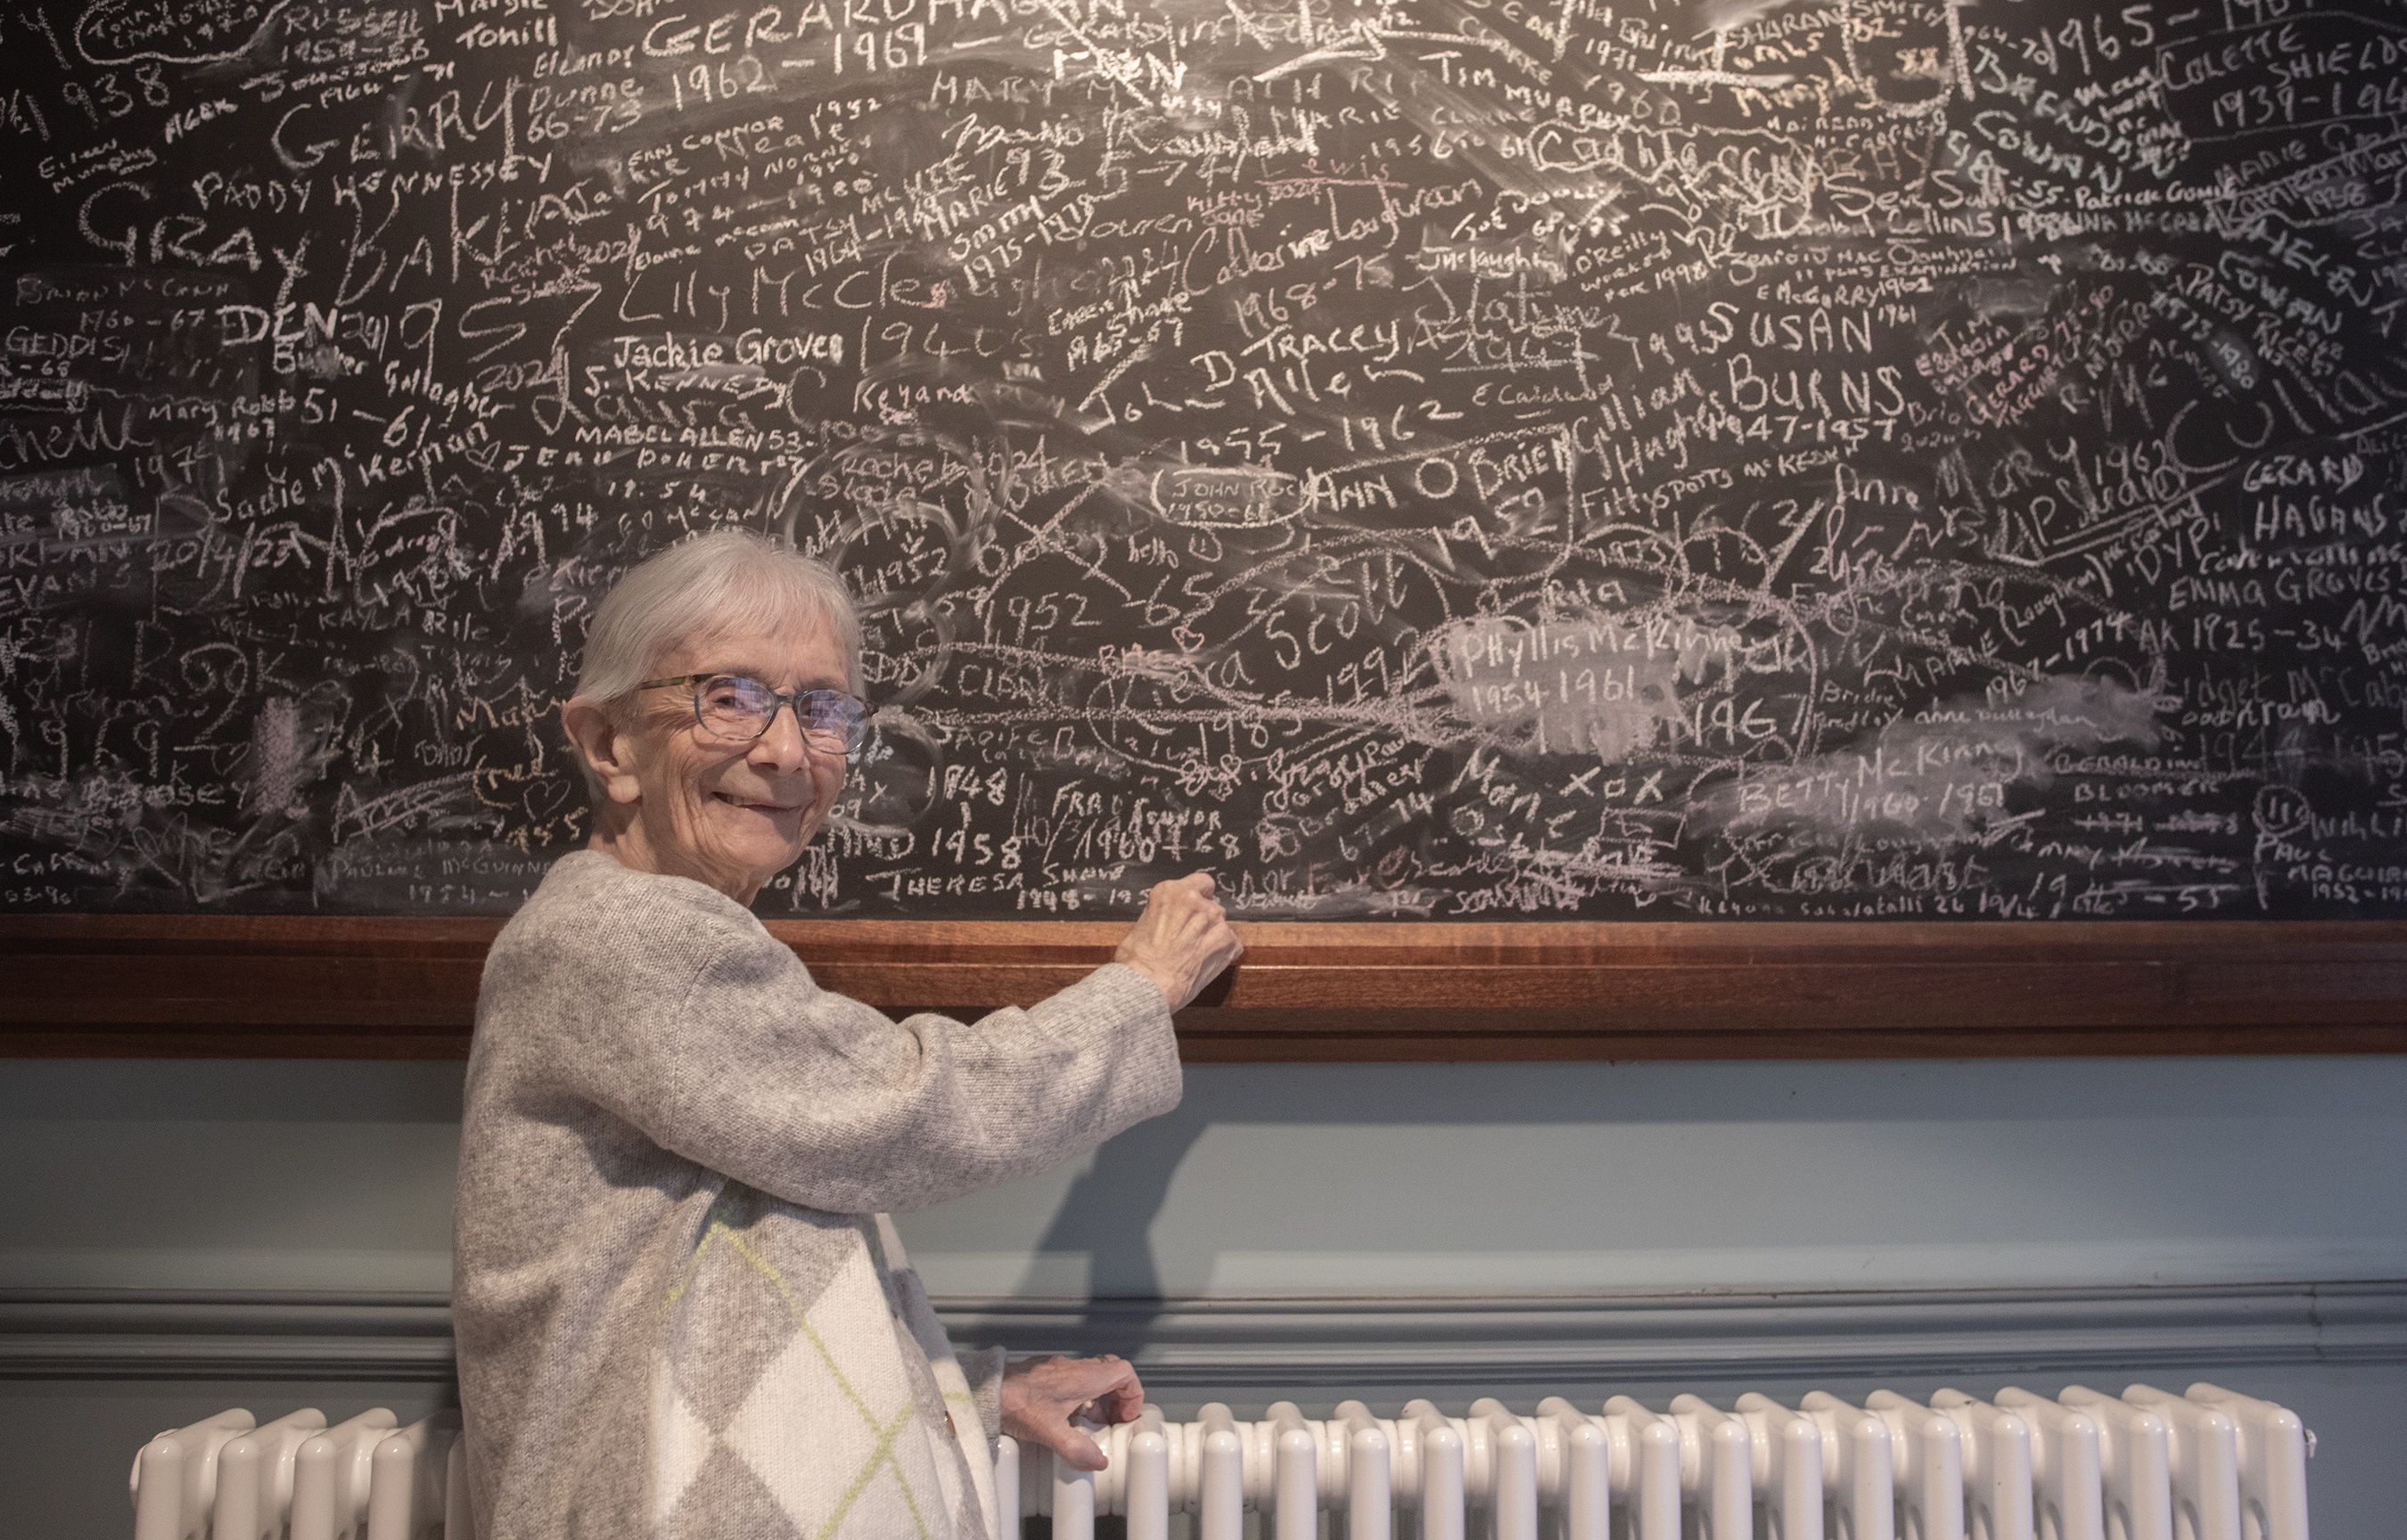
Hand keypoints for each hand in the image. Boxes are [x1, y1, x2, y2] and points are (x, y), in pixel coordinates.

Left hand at [1000, 1354, 1144, 1471]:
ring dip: (1098, 1398)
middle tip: (1111, 1420)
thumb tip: (1099, 1461)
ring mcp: (1058, 1368)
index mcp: (1082, 1377)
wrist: (985, 1389)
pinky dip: (1079, 1396)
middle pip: (1111, 1372)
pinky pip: (1073, 1379)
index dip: (1132, 1393)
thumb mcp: (1049, 1432)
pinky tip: (1065, 1416)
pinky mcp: (1045, 1372)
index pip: (1123, 1371)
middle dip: (1118, 1396)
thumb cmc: (1016, 1405)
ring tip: (1088, 1423)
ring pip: (1091, 1375)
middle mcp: (1073, 1368)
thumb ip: (1076, 1448)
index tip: (1125, 1415)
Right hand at [1113, 873, 1242, 1009]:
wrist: (1148, 984)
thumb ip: (1164, 914)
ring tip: (1194, 955)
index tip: (1194, 909)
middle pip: (1211, 905)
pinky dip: (1223, 952)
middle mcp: (1196, 901)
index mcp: (1171, 892)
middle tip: (1188, 940)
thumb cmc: (1138, 960)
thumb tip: (1170, 920)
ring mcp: (1214, 920)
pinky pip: (1232, 943)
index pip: (1201, 882)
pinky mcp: (1227, 942)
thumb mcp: (1142, 924)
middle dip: (1203, 921)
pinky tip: (1205, 963)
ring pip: (1221, 924)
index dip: (1199, 896)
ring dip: (1213, 936)